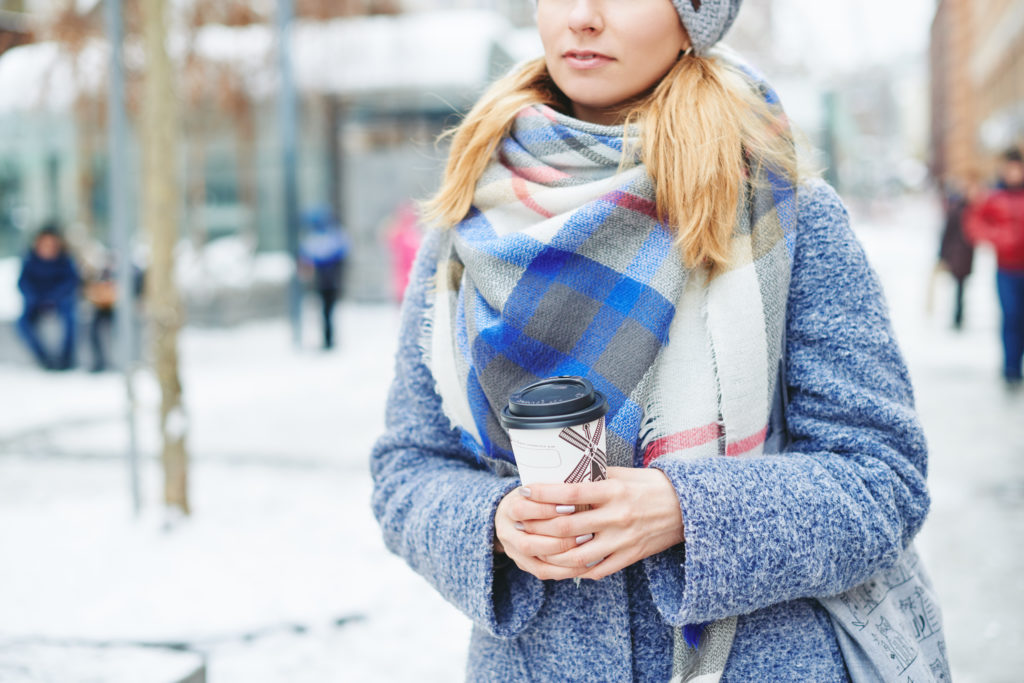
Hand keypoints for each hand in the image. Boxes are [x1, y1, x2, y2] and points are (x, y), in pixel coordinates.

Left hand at [494, 467, 684, 580]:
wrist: (686, 508)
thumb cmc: (651, 486)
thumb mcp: (623, 474)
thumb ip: (594, 476)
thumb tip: (563, 474)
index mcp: (614, 491)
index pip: (571, 493)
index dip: (544, 493)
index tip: (525, 491)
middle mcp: (617, 517)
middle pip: (568, 527)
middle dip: (538, 526)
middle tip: (519, 521)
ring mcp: (622, 540)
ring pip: (578, 555)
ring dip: (551, 554)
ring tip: (533, 548)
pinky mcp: (629, 557)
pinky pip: (597, 570)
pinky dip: (576, 570)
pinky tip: (560, 565)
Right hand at [495, 485, 589, 580]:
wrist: (513, 514)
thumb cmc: (533, 496)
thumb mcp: (537, 486)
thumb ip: (554, 487)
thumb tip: (584, 481)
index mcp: (508, 508)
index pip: (522, 510)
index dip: (546, 509)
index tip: (572, 505)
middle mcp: (507, 533)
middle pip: (528, 542)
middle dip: (559, 538)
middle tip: (586, 531)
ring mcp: (514, 552)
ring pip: (537, 561)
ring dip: (564, 556)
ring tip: (588, 548)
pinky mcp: (524, 565)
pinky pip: (544, 572)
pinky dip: (566, 570)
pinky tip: (585, 564)